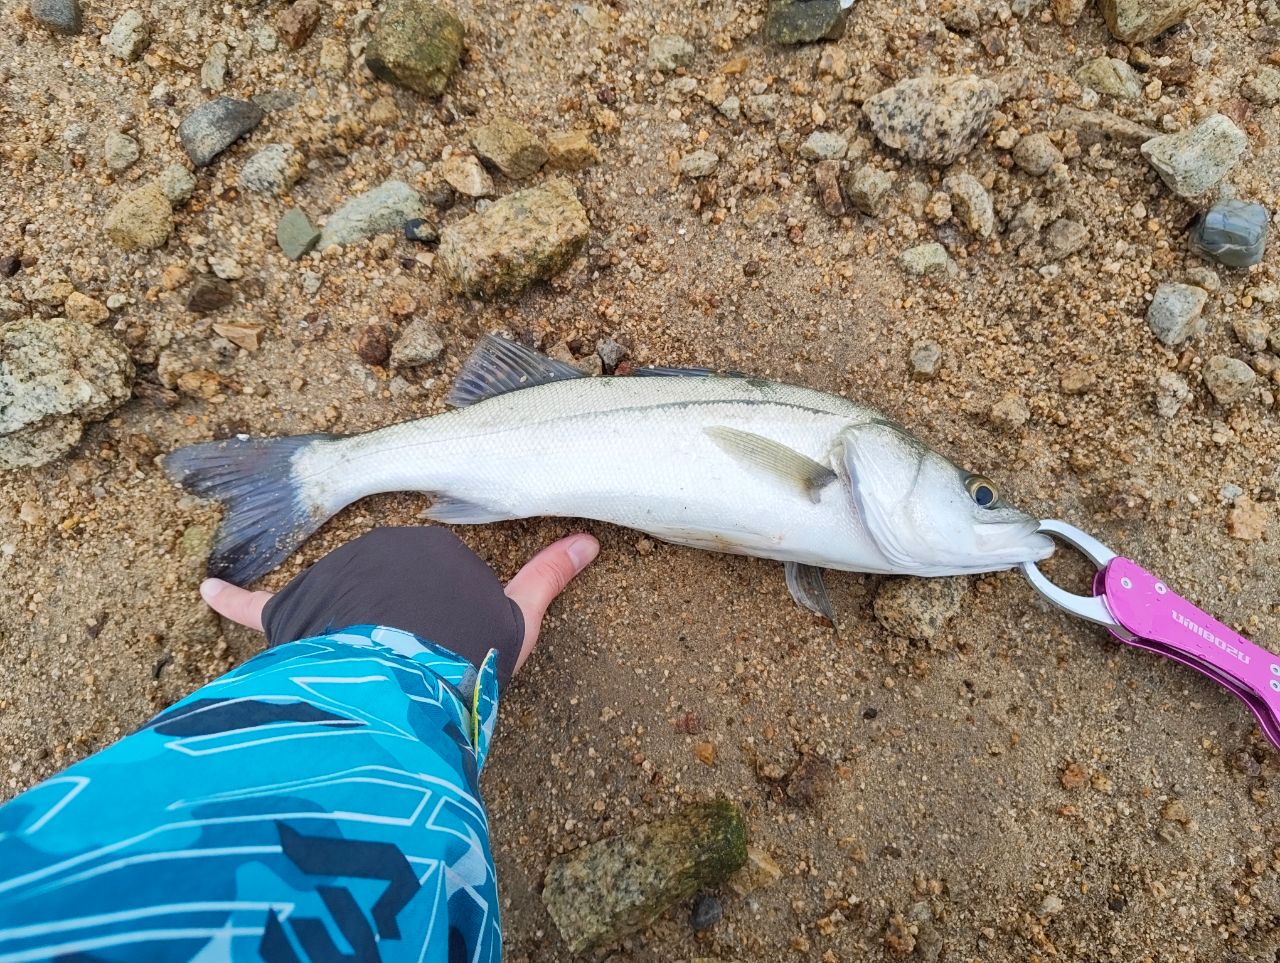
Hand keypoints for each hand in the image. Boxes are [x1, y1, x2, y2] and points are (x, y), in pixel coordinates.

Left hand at [199, 527, 599, 684]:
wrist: (410, 666)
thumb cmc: (468, 642)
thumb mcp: (521, 615)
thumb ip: (549, 577)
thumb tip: (590, 541)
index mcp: (424, 552)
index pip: (431, 580)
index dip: (443, 617)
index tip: (449, 645)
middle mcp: (374, 553)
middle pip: (382, 590)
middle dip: (394, 623)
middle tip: (414, 667)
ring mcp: (330, 581)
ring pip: (334, 601)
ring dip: (341, 629)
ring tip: (367, 673)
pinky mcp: (289, 613)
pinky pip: (254, 605)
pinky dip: (231, 599)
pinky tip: (206, 589)